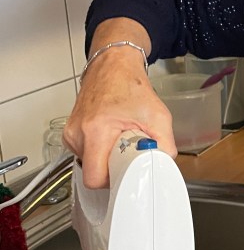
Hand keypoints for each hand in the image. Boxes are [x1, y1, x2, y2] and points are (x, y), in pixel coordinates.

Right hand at [63, 20, 174, 187]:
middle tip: (127, 158)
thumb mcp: (159, 116)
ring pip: (89, 165)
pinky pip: (86, 155)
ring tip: (119, 142)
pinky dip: (100, 152)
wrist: (112, 67)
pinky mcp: (71, 133)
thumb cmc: (131, 87)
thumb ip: (165, 145)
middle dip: (112, 172)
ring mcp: (72, 134)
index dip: (112, 182)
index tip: (126, 177)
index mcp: (96, 130)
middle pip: (93, 174)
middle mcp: (78, 133)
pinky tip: (110, 138)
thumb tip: (164, 165)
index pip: (95, 178)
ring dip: (106, 160)